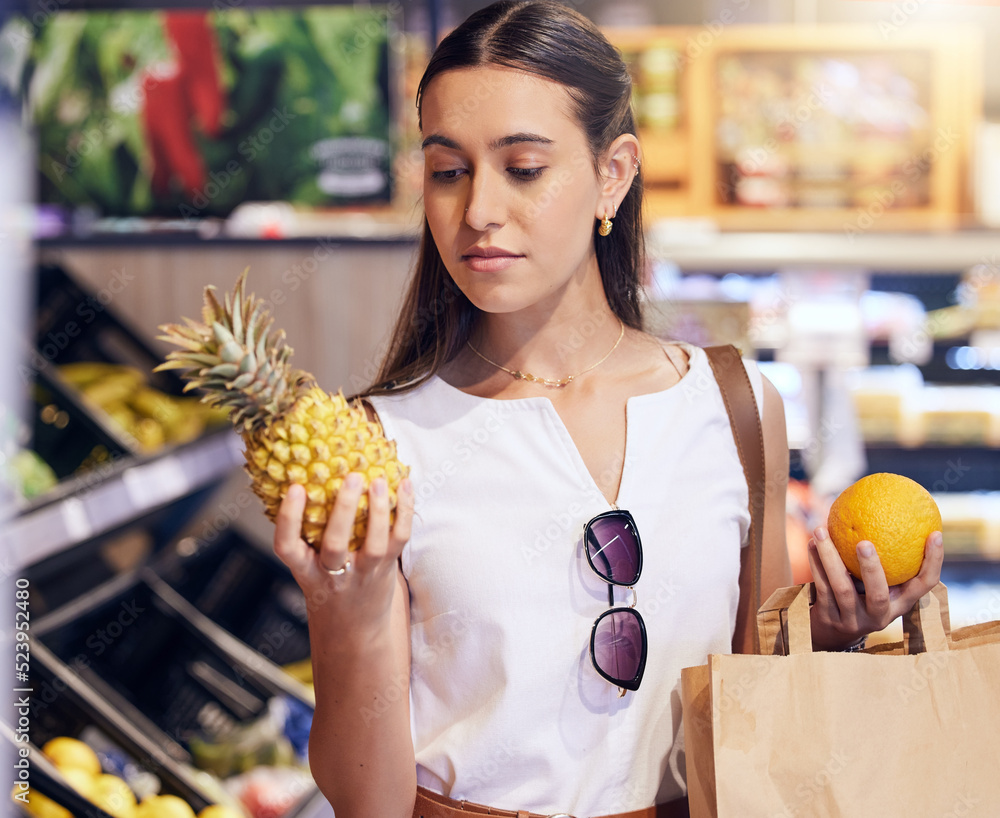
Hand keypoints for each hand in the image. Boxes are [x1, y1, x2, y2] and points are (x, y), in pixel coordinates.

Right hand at [273, 473, 413, 633]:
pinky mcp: (386, 570)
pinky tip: (406, 486)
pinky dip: (404, 512)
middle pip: (335, 543)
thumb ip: (306, 537)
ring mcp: (363, 573)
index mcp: (305, 571)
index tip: (294, 488)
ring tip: (379, 480)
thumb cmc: (328, 590)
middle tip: (351, 476)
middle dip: (343, 509)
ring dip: (378, 510)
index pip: (287, 547)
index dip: (289, 518)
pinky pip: (399, 540)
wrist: (353, 634)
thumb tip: (309, 480)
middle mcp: (332, 574)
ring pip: (374, 544)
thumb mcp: (308, 569)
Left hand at [807, 525, 943, 649]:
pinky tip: (812, 542)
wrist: (831, 632)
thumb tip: (895, 509)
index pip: (925, 585)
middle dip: (872, 569)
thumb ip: (890, 558)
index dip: (934, 562)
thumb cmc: (861, 594)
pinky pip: (821, 586)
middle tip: (864, 542)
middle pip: (878, 594)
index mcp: (900, 604)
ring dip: (830, 557)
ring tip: (821, 529)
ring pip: (841, 588)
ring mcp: (853, 619)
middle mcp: (879, 616)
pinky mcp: (829, 617)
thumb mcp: (881, 583)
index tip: (935, 533)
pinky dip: (816, 562)